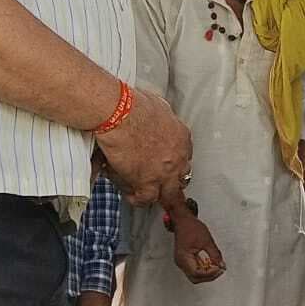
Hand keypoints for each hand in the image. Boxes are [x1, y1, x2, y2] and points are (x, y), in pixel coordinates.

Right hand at [96, 87, 192, 205]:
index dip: (174, 163)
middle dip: (172, 182)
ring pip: (169, 193)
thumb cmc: (134, 105)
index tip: (166, 164)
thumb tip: (154, 115)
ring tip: (152, 198)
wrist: (120, 115)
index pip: (184, 157)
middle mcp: (178, 156)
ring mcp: (165, 172)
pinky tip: (132, 197)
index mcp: (181, 137)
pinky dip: (139, 199)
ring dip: (160, 196)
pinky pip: (147, 198)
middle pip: (181, 177)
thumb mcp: (158, 106)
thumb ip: (160, 116)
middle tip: (163, 185)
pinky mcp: (147, 182)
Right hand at [173, 213, 225, 282]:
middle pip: (195, 278)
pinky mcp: (185, 259)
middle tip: (219, 269)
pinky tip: (211, 263)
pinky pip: (195, 269)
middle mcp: (180, 262)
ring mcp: (182, 261)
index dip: (210, 273)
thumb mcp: (207, 241)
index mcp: (183, 258)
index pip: (197, 273)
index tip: (219, 268)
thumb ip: (215, 255)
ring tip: (217, 265)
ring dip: (207, 273)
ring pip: (195, 275)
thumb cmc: (191, 227)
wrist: (183, 220)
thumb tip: (222, 265)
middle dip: (209, 276)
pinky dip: (204, 268)